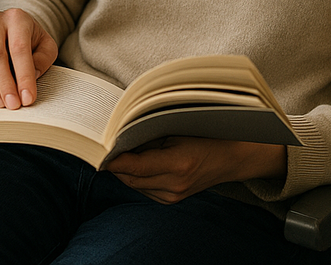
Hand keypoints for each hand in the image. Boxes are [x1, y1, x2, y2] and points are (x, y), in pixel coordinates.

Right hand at [0, 8, 57, 108]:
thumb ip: (43, 59)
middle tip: (12, 104)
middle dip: (3, 83)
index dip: (23, 76)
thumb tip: (32, 76)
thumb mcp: (46, 46)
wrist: (15, 31)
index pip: (19, 48)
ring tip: (0, 101)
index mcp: (16, 18)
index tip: (27, 97)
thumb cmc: (31, 40)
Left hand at [104, 137, 286, 203]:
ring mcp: (174, 196)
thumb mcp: (177, 130)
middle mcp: (174, 184)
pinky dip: (137, 177)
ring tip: (126, 151)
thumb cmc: (205, 135)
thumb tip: (119, 139)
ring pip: (135, 185)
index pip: (134, 166)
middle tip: (106, 147)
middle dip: (116, 164)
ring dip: (126, 171)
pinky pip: (144, 189)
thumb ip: (149, 138)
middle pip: (130, 178)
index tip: (99, 151)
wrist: (231, 157)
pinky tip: (141, 163)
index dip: (113, 160)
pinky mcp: (172, 200)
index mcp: (177, 164)